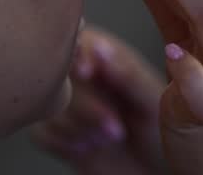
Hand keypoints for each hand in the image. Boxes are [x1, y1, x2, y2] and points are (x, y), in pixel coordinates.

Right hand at [30, 25, 166, 174]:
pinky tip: (88, 145)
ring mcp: (65, 102)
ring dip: (80, 126)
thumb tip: (101, 48)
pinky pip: (42, 130)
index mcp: (107, 57)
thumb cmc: (161, 132)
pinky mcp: (52, 130)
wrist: (151, 171)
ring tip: (111, 137)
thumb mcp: (152, 101)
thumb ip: (128, 75)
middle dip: (87, 105)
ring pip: (50, 105)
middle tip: (113, 126)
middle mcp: (82, 76)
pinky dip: (66, 141)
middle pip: (61, 75)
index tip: (86, 72)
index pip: (81, 41)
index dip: (80, 54)